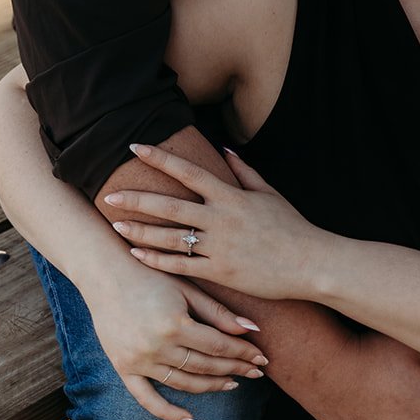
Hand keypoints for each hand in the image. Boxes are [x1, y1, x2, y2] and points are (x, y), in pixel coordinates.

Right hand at [85, 258, 268, 419]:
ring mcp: (139, 361)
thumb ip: (217, 311)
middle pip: (205, 366)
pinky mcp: (124, 368)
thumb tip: (252, 330)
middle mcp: (157, 347)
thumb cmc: (151, 273)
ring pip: (184, 383)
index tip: (262, 359)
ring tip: (232, 384)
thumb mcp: (187, 288)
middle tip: (256, 373)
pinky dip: (169, 413)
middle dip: (234, 370)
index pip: (219, 347)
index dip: (243, 354)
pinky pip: (148, 400)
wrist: (105, 273)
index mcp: (176, 324)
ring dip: (211, 387)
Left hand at [105, 143, 326, 298]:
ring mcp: (218, 246)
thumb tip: (224, 148)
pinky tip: (137, 257)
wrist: (310, 262)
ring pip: (170, 238)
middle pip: (169, 205)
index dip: (160, 157)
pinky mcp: (220, 272)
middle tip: (109, 194)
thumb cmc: (290, 226)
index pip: (188, 170)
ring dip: (140, 232)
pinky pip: (181, 266)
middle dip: (137, 199)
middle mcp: (220, 218)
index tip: (135, 147)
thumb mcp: (268, 193)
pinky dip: (157, 261)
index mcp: (230, 195)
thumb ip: (244, 171)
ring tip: (116, 226)